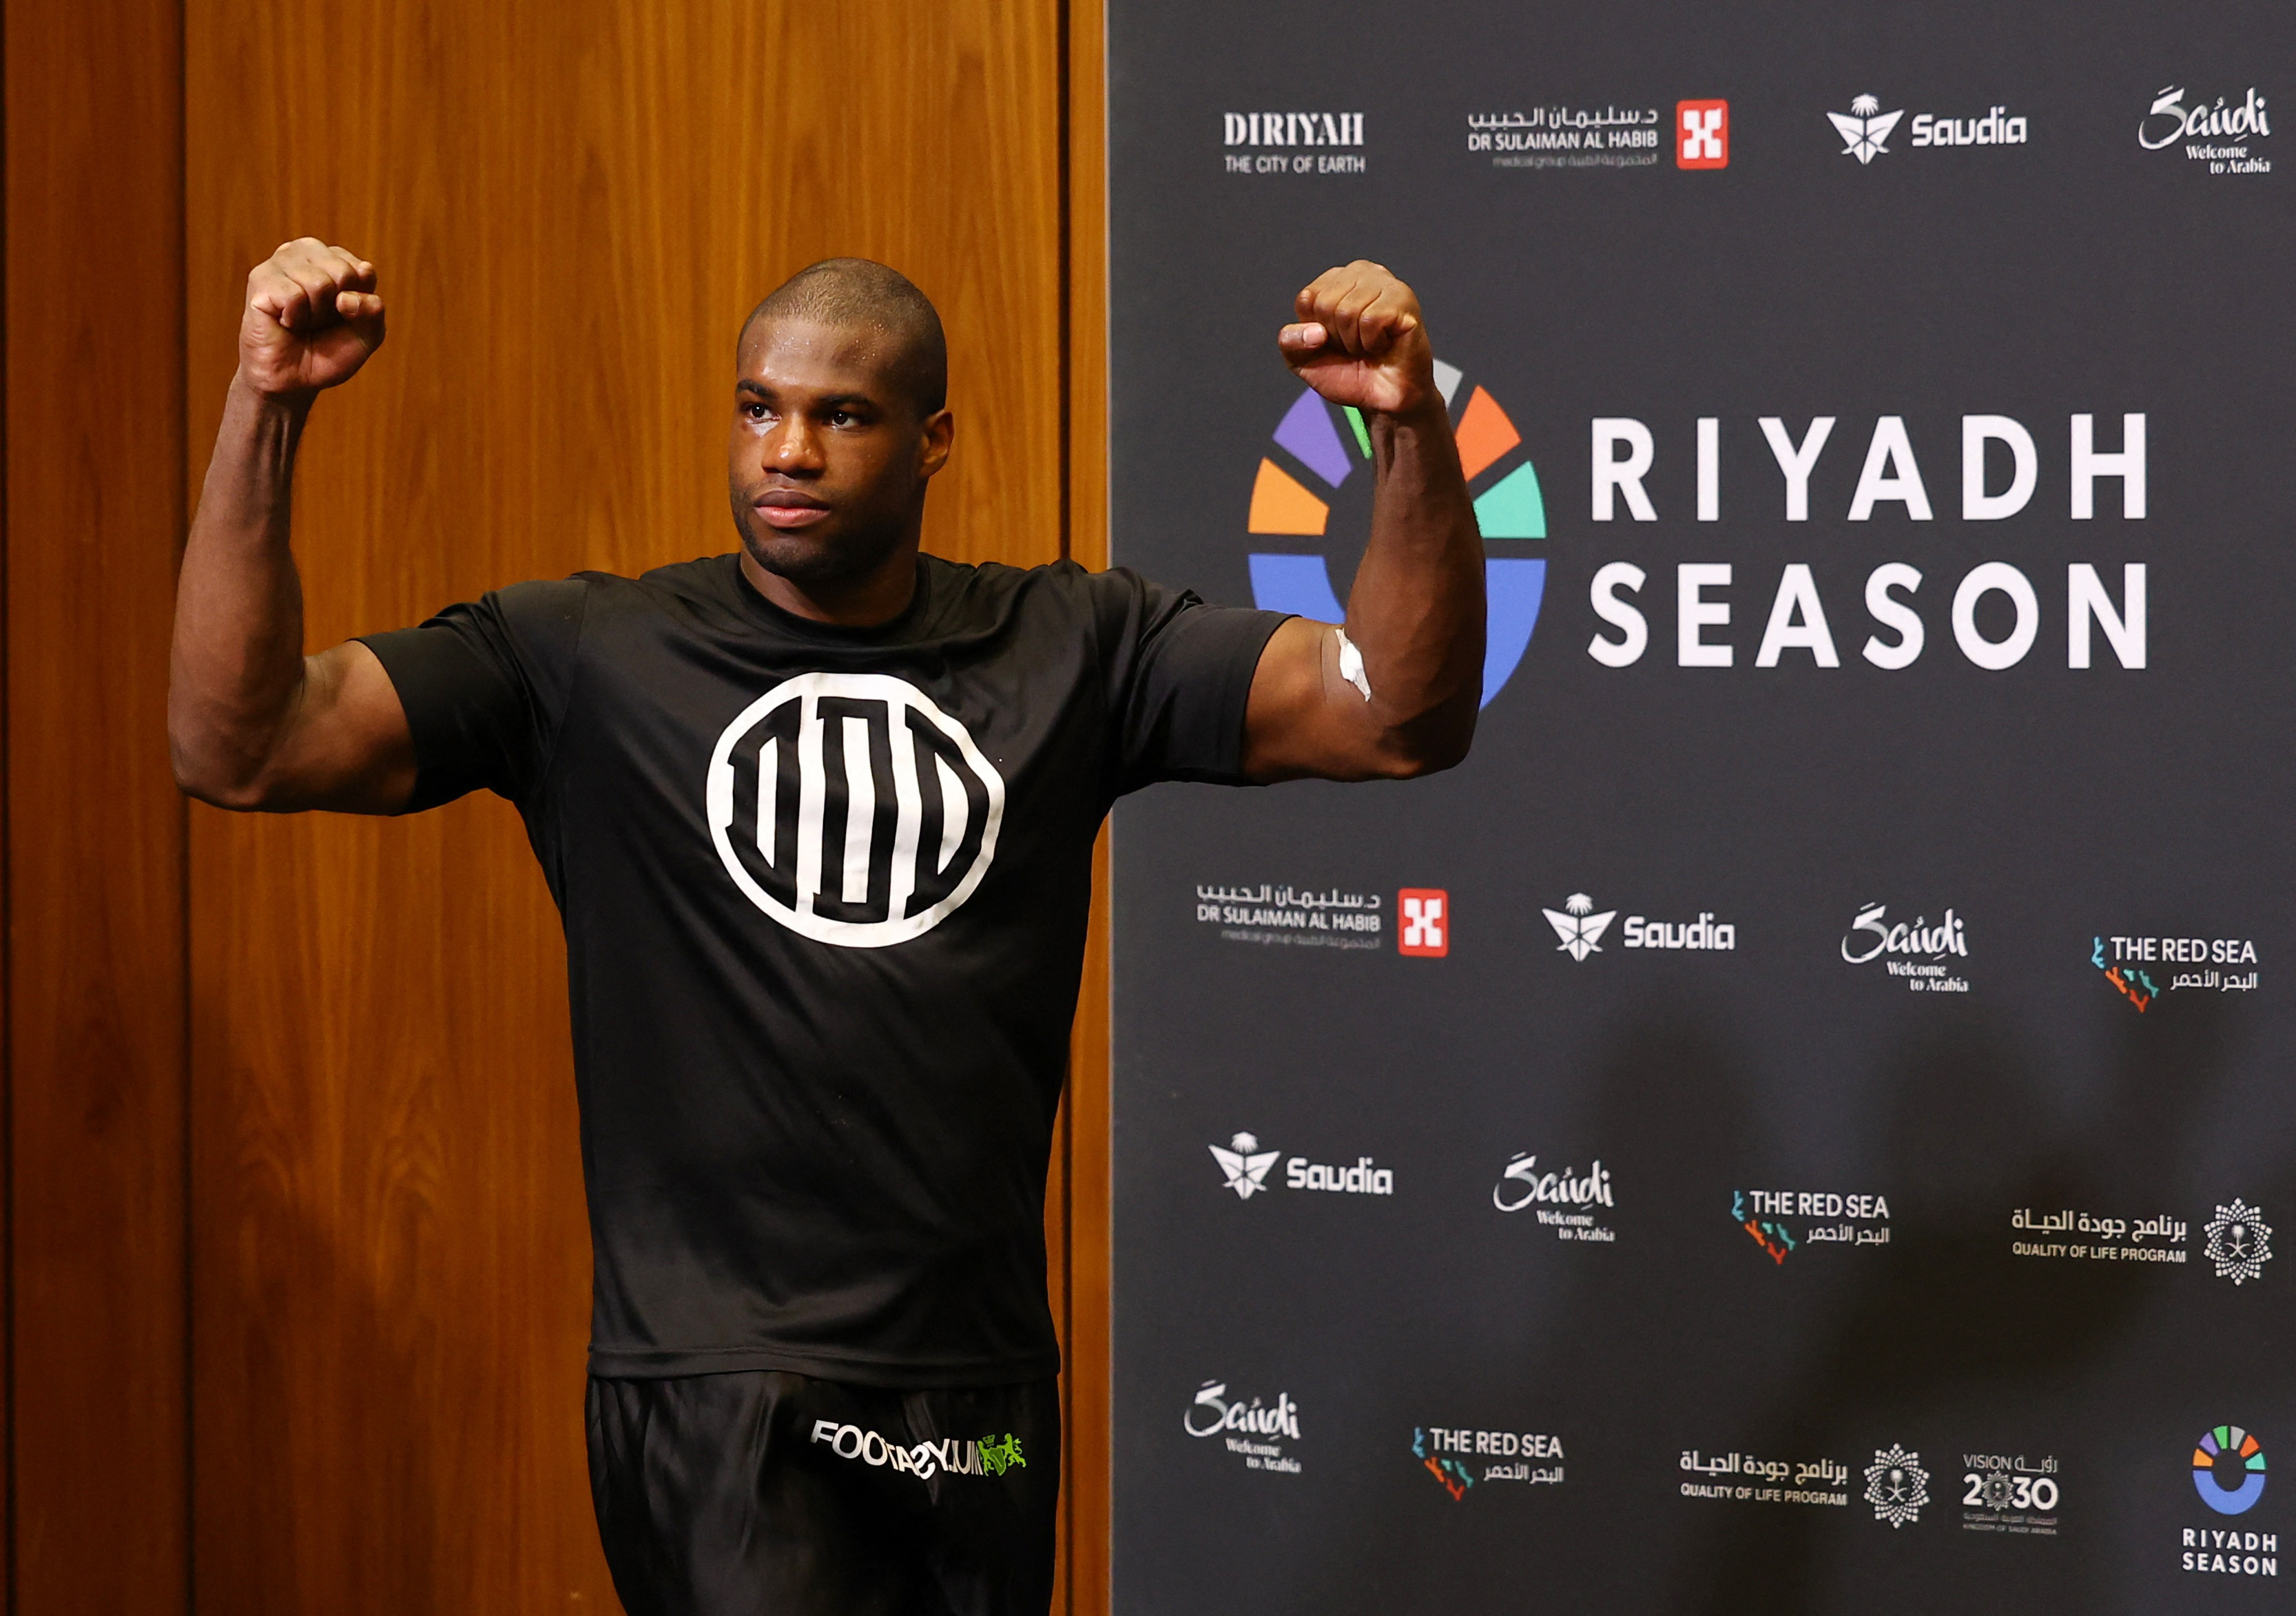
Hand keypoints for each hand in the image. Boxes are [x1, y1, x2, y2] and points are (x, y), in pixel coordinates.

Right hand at [238, 238, 384, 400]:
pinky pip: (294, 295)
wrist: (294, 379)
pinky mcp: (260, 279)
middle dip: (337, 307)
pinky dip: (296, 317)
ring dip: (314, 314)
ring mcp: (280, 262)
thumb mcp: (367, 334)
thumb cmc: (329, 351)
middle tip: (318, 320)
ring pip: (319, 283)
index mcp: (333, 258)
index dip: (359, 304)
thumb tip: (345, 298)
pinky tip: (285, 321)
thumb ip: (373, 311)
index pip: (364, 272)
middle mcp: (305, 252)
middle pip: (343, 272)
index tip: (342, 316)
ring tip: (300, 320)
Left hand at [1277, 260, 1434, 416]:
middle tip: (1356, 345)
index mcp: (1337, 279)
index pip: (1307, 299)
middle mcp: (1362, 272)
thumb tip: (1315, 332)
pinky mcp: (1403, 299)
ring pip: (1347, 310)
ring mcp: (1385, 283)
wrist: (1383, 399)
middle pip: (1325, 303)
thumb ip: (1290, 341)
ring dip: (1355, 342)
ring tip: (1370, 345)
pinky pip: (1370, 320)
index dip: (1316, 331)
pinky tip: (1385, 343)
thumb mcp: (1303, 360)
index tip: (1335, 341)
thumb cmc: (1348, 372)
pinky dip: (1372, 342)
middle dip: (1336, 337)